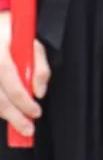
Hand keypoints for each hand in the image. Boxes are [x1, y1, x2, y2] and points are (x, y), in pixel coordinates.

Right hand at [0, 11, 48, 137]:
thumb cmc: (13, 31)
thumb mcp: (32, 41)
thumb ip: (39, 66)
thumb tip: (39, 92)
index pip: (10, 81)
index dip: (23, 101)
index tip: (35, 112)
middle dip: (14, 116)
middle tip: (28, 128)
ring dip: (5, 115)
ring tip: (19, 125)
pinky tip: (6, 112)